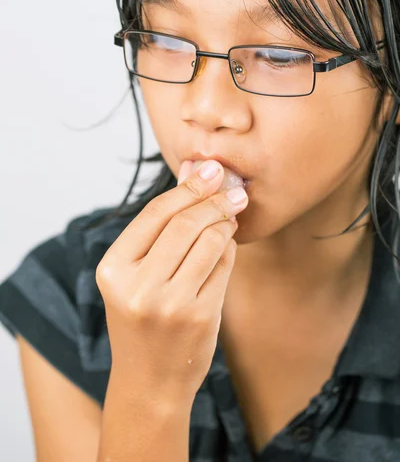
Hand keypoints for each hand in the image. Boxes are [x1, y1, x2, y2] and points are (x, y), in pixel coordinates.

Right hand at [96, 160, 248, 404]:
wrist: (149, 382)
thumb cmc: (142, 318)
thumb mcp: (135, 273)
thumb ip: (161, 222)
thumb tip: (191, 168)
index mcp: (113, 269)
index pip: (155, 213)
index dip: (187, 187)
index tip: (211, 170)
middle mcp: (138, 287)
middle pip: (184, 224)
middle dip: (214, 199)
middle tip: (233, 188)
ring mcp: (170, 305)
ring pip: (209, 242)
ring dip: (225, 221)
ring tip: (231, 213)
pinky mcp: (200, 317)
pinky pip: (223, 267)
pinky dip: (228, 248)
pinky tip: (227, 242)